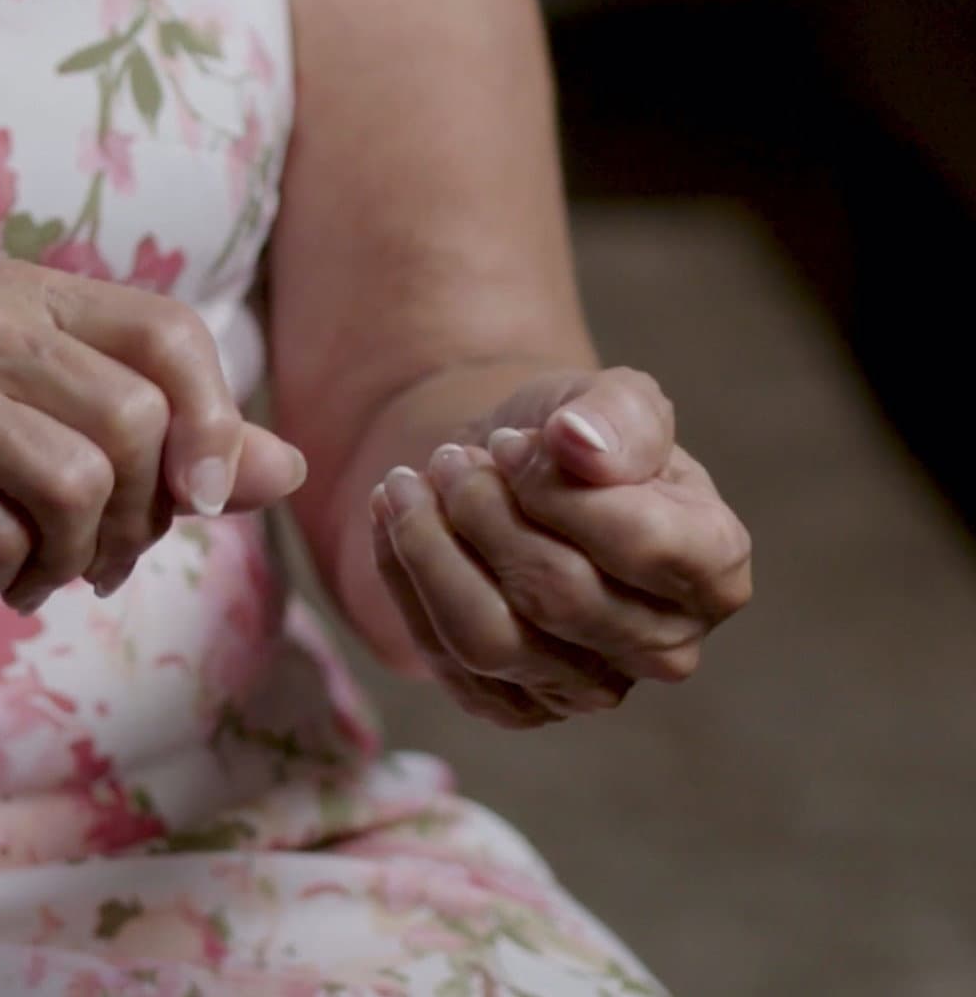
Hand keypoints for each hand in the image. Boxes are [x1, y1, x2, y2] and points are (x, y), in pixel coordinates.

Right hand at [0, 262, 307, 642]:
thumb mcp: (77, 470)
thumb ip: (181, 462)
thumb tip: (289, 469)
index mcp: (26, 297)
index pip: (169, 333)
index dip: (214, 422)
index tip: (199, 502)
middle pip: (134, 421)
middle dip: (133, 521)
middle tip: (88, 558)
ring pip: (77, 487)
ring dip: (65, 561)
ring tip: (19, 565)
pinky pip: (3, 540)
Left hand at [368, 368, 752, 726]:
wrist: (507, 478)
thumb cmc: (573, 441)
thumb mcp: (608, 399)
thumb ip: (617, 414)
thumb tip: (579, 445)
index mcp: (713, 567)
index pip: (643, 543)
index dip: (558, 490)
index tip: (508, 443)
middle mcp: (666, 646)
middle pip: (558, 595)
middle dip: (483, 515)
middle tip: (447, 461)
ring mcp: (589, 687)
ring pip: (490, 640)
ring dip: (430, 553)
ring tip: (403, 485)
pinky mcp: (516, 707)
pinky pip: (442, 660)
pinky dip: (404, 581)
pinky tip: (391, 524)